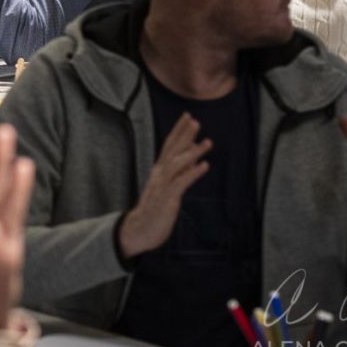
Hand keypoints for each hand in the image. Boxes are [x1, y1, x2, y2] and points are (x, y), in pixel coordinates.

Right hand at [117, 113, 210, 257]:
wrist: (139, 229)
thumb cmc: (155, 209)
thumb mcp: (167, 187)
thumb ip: (179, 172)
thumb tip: (193, 158)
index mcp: (159, 170)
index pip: (169, 145)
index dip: (178, 130)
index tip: (188, 117)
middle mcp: (159, 174)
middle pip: (172, 150)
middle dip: (184, 135)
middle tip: (195, 121)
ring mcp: (162, 185)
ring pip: (177, 163)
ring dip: (192, 151)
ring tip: (207, 142)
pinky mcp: (167, 198)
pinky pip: (181, 183)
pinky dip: (193, 173)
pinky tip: (205, 166)